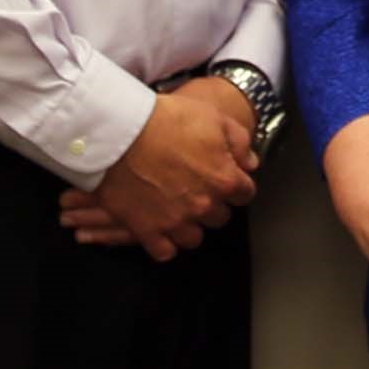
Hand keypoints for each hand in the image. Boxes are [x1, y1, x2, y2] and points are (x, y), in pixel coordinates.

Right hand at [68, 78, 259, 259]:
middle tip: (195, 188)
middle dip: (212, 204)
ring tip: (177, 210)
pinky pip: (164, 251)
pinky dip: (164, 243)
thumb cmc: (165, 120)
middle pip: (220, 217)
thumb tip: (249, 162)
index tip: (223, 177)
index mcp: (224, 179)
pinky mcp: (148, 230)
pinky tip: (159, 228)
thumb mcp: (212, 116)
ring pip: (194, 238)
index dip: (234, 183)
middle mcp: (204, 206)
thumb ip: (238, 140)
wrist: (119, 132)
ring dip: (189, 226)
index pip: (245, 193)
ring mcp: (176, 221)